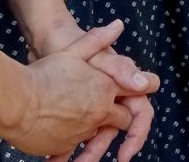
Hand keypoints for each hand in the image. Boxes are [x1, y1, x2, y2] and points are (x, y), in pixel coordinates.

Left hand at [32, 21, 159, 161]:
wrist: (43, 38)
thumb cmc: (73, 42)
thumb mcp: (98, 57)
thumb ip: (121, 70)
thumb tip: (145, 83)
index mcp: (123, 87)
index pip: (139, 115)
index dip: (136, 135)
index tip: (125, 153)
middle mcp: (111, 99)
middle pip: (114, 131)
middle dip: (101, 150)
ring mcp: (93, 105)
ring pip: (94, 136)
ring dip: (83, 152)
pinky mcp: (74, 110)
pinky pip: (74, 134)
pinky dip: (65, 147)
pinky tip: (54, 157)